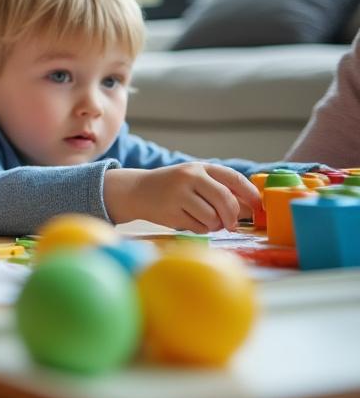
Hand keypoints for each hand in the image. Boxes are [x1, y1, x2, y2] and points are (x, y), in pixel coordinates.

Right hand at [104, 163, 260, 231]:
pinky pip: (199, 227)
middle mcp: (190, 177)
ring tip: (205, 221)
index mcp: (200, 167)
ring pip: (213, 217)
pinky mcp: (171, 212)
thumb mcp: (196, 181)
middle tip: (231, 224)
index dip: (250, 193)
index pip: (233, 178)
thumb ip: (221, 190)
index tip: (259, 206)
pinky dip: (200, 229)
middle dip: (233, 216)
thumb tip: (252, 209)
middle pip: (226, 200)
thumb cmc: (173, 187)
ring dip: (214, 225)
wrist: (137, 191)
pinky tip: (190, 221)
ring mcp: (179, 194)